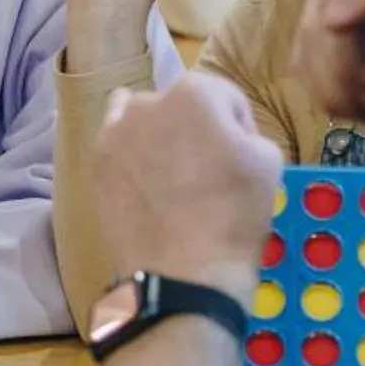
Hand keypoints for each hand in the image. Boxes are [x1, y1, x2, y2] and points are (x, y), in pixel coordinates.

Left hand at [91, 73, 281, 302]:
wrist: (184, 274)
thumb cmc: (234, 215)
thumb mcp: (269, 161)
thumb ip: (246, 130)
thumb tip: (228, 135)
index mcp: (196, 91)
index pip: (226, 99)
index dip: (239, 129)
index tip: (239, 161)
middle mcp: (148, 101)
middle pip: (181, 106)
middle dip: (195, 129)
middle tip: (206, 171)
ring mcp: (115, 133)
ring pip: (141, 120)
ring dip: (157, 136)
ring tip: (170, 177)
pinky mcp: (96, 165)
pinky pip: (118, 148)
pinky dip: (131, 159)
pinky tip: (145, 187)